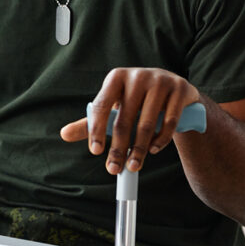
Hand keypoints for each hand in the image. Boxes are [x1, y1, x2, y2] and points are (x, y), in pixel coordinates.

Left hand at [60, 67, 200, 174]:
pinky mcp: (180, 89)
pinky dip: (160, 140)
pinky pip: (169, 122)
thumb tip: (63, 135)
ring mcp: (161, 81)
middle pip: (124, 119)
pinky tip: (153, 150)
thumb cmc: (135, 100)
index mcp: (116, 77)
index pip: (102, 106)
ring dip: (139, 150)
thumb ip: (90, 122)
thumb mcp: (113, 108)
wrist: (172, 90)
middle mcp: (138, 75)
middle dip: (118, 148)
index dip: (96, 130)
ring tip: (133, 166)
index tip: (95, 152)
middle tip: (114, 170)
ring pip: (147, 124)